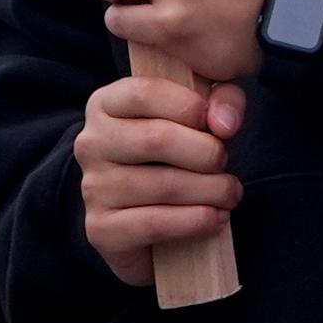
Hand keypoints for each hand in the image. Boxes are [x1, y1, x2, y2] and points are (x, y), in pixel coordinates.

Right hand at [74, 75, 243, 287]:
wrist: (147, 218)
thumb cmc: (178, 152)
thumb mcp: (199, 114)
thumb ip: (222, 101)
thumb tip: (226, 122)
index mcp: (106, 104)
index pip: (144, 93)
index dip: (190, 106)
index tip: (220, 124)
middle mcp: (91, 143)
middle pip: (157, 139)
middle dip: (207, 153)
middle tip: (226, 164)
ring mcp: (93, 188)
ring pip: (164, 185)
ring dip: (211, 191)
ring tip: (230, 193)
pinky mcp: (101, 229)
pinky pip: (156, 223)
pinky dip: (197, 221)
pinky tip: (216, 218)